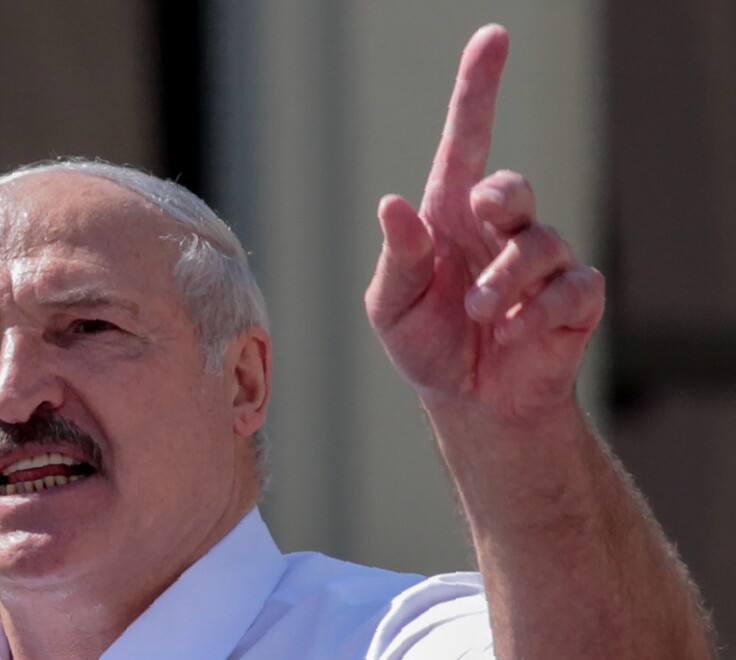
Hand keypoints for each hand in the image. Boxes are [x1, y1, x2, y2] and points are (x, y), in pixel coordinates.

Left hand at [365, 25, 603, 422]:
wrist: (468, 402)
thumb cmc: (426, 344)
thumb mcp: (392, 307)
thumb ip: (396, 259)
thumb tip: (392, 204)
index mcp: (450, 218)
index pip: (466, 143)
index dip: (478, 90)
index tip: (493, 38)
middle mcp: (498, 231)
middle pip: (512, 185)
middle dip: (500, 198)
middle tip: (481, 218)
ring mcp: (540, 264)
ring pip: (543, 240)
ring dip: (508, 275)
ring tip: (480, 311)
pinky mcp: (573, 299)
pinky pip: (573, 284)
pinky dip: (540, 307)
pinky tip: (513, 330)